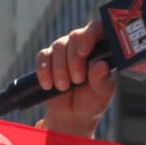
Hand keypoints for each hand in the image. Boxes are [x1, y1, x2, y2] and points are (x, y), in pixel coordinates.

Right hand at [35, 21, 114, 136]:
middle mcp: (81, 45)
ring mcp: (64, 50)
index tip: (84, 52)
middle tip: (77, 80)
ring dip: (60, 68)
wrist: (72, 114)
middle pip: (75, 37)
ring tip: (64, 87)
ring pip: (58, 46)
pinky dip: (44, 71)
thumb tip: (101, 65)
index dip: (89, 36)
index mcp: (100, 49)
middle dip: (73, 59)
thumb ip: (102, 80)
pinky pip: (43, 57)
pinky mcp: (48, 59)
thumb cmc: (92, 101)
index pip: (96, 30)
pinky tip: (49, 85)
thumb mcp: (101, 94)